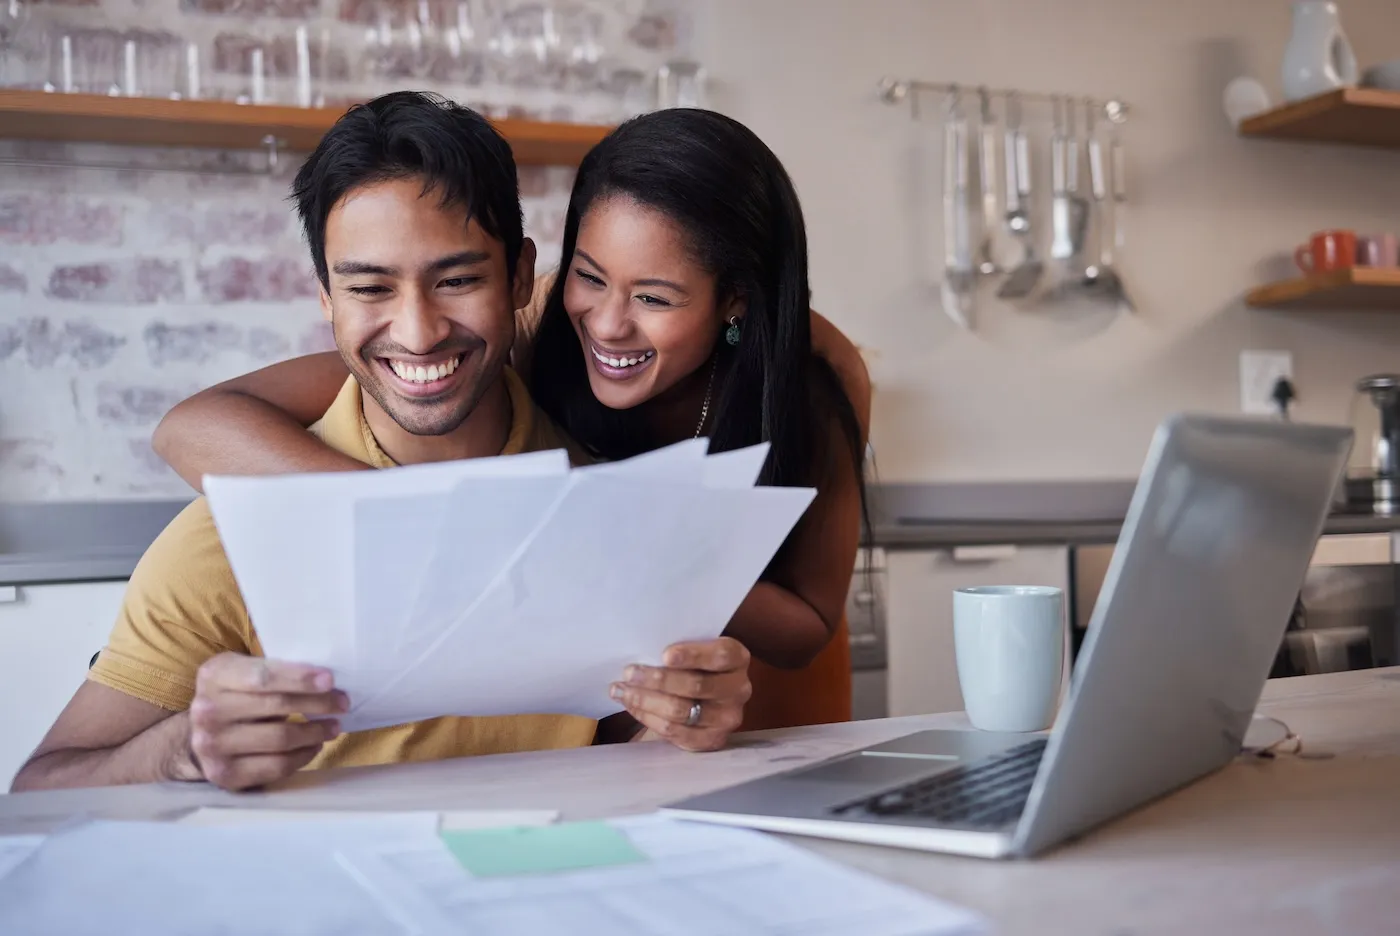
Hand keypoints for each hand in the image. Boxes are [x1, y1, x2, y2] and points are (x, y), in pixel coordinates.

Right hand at [184, 653, 347, 790]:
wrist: (197, 736)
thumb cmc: (236, 695)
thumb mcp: (244, 671)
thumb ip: (274, 670)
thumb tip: (325, 679)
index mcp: (214, 675)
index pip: (263, 676)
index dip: (299, 678)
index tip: (330, 680)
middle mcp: (206, 710)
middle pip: (276, 706)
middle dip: (317, 704)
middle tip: (343, 703)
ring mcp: (211, 745)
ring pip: (279, 738)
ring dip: (315, 733)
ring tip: (333, 727)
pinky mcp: (224, 774)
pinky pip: (276, 766)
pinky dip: (302, 756)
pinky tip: (314, 746)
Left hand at [610, 638, 751, 751]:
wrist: (702, 699)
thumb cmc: (693, 666)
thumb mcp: (695, 649)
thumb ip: (679, 649)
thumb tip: (643, 649)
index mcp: (738, 659)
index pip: (721, 655)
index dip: (693, 655)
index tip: (664, 654)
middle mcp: (739, 689)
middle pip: (697, 685)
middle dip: (657, 679)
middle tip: (629, 673)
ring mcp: (727, 718)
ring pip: (681, 711)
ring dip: (645, 700)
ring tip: (621, 689)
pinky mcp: (711, 740)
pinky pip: (674, 731)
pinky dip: (648, 717)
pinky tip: (631, 705)